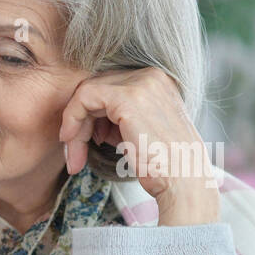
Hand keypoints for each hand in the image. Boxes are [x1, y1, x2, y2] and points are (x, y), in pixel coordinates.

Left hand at [57, 68, 219, 225]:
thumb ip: (116, 119)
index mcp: (156, 81)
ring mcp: (140, 82)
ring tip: (75, 158)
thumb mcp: (136, 132)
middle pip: (96, 88)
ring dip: (74, 126)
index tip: (84, 143)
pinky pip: (84, 98)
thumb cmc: (161, 164)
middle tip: (74, 155)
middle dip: (78, 121)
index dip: (90, 115)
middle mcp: (150, 75)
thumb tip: (89, 119)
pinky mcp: (127, 96)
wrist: (182, 179)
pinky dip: (72, 119)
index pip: (108, 87)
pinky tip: (72, 142)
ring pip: (86, 93)